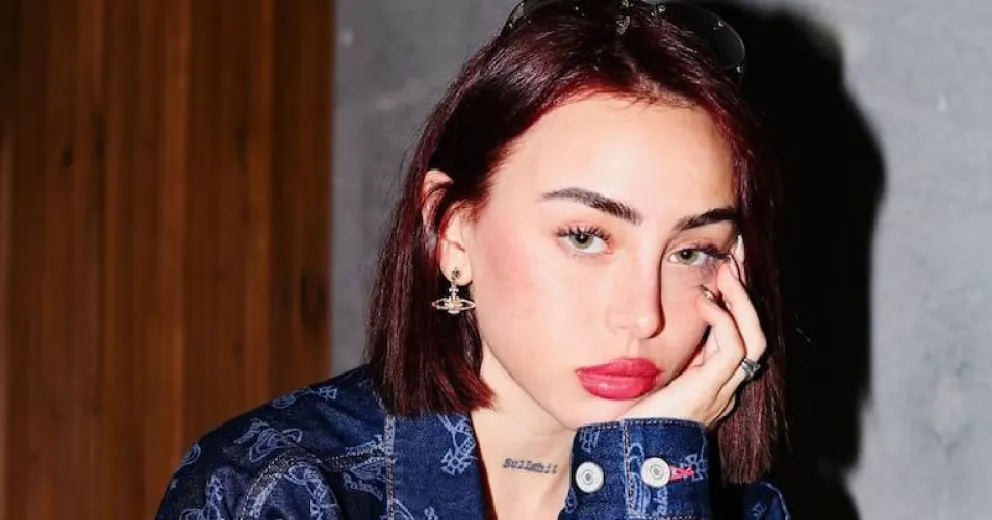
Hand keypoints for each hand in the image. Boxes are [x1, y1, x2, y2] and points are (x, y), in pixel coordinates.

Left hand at [621, 239, 765, 427]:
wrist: (631, 449)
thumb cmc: (634, 414)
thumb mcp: (651, 371)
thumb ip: (661, 350)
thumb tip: (646, 319)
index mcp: (711, 378)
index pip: (737, 334)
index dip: (734, 301)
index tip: (724, 267)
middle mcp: (724, 383)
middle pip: (753, 332)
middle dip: (745, 294)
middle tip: (734, 259)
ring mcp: (722, 388)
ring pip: (753, 338)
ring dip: (740, 301)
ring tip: (725, 271)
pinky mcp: (712, 389)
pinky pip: (734, 349)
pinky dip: (723, 320)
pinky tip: (705, 301)